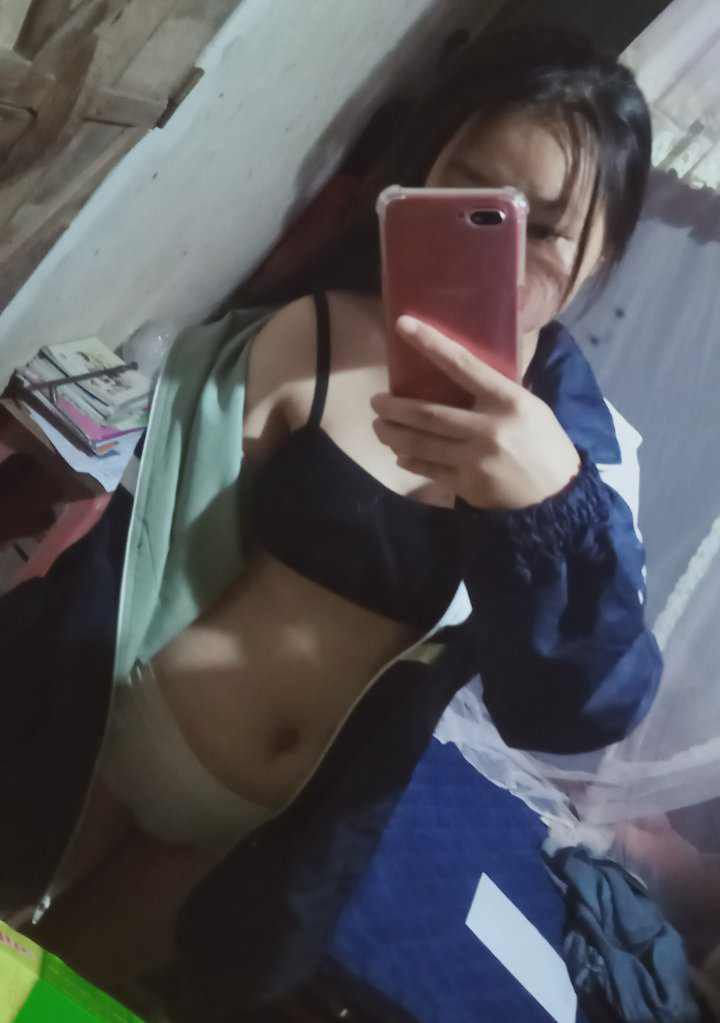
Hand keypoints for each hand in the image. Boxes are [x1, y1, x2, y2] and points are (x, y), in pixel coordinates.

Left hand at [371, 315, 580, 509]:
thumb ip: (494, 392)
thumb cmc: (543, 443)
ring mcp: (476, 459)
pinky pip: (428, 469)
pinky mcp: (468, 485)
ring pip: (421, 443)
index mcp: (507, 401)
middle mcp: (489, 428)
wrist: (557, 496)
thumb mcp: (529, 407)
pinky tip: (400, 453)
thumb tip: (459, 372)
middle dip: (394, 408)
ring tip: (379, 427)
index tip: (403, 325)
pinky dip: (410, 460)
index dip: (431, 343)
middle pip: (428, 413)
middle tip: (376, 402)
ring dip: (393, 434)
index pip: (463, 364)